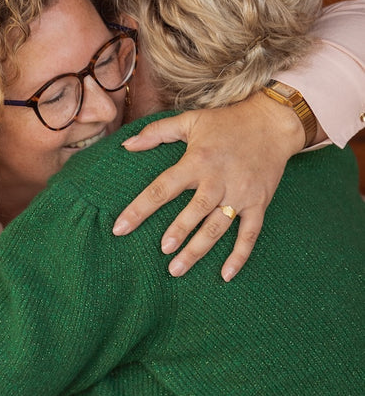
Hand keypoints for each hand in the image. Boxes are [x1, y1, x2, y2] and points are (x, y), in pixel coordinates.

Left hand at [113, 92, 306, 280]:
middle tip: (163, 251)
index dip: (139, 209)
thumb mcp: (190, 120)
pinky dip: (239, 255)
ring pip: (217, 226)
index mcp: (197, 161)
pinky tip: (226, 275)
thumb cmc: (228, 122)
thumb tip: (125, 145)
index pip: (162, 188)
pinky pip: (249, 233)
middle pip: (194, 211)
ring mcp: (240, 193)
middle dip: (178, 231)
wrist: (274, 122)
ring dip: (198, 249)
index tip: (120, 228)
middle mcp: (218, 180)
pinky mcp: (258, 203)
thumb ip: (156, 132)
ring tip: (177, 269)